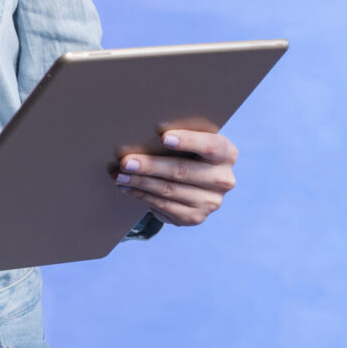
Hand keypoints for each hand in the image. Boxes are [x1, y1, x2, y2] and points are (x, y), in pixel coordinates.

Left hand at [114, 129, 237, 225]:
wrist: (196, 183)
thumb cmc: (189, 152)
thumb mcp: (193, 141)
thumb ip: (180, 135)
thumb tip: (143, 130)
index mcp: (227, 154)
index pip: (210, 146)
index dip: (187, 141)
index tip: (163, 137)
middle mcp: (223, 180)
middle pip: (182, 171)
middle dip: (150, 165)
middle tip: (125, 161)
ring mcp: (210, 202)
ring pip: (168, 190)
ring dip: (140, 182)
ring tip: (119, 174)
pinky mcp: (194, 217)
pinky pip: (163, 206)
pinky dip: (142, 195)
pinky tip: (128, 187)